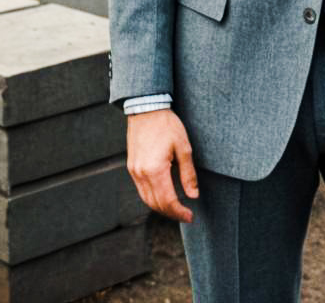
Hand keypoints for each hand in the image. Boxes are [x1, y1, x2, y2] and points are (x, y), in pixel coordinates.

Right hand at [126, 108, 198, 222]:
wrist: (146, 109)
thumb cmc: (167, 125)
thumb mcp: (183, 147)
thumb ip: (188, 173)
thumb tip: (193, 195)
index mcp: (155, 170)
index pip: (168, 201)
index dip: (180, 212)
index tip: (190, 216)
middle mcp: (141, 174)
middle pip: (156, 204)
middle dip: (171, 213)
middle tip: (185, 215)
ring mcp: (134, 171)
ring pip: (147, 200)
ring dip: (161, 208)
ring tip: (175, 208)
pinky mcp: (131, 167)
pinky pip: (141, 190)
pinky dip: (152, 198)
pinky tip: (162, 196)